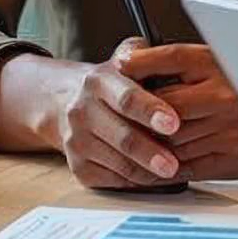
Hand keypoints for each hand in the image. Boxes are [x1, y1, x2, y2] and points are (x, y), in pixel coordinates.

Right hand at [39, 41, 184, 188]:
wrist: (63, 104)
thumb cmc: (108, 87)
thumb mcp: (123, 62)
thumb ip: (145, 56)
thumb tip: (169, 57)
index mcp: (98, 82)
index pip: (126, 98)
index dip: (151, 111)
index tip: (174, 123)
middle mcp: (82, 111)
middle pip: (122, 137)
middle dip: (151, 152)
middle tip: (173, 163)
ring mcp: (77, 142)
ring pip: (119, 163)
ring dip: (148, 171)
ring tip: (171, 171)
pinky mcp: (78, 168)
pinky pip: (113, 181)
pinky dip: (137, 182)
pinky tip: (153, 176)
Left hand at [115, 43, 237, 179]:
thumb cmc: (212, 90)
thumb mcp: (188, 66)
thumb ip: (156, 61)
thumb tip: (123, 63)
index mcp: (214, 66)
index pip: (172, 57)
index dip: (142, 62)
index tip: (119, 67)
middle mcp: (225, 95)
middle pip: (167, 108)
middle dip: (143, 115)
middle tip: (122, 116)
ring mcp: (229, 127)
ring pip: (171, 141)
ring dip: (149, 143)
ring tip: (135, 137)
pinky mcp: (228, 155)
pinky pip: (183, 165)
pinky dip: (161, 165)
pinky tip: (150, 158)